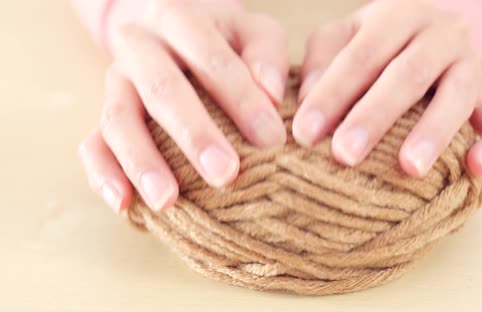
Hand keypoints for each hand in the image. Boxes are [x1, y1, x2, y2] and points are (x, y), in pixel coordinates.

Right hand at [79, 0, 288, 212]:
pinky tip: (124, 204)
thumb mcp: (251, 31)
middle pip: (161, 90)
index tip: (271, 140)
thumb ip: (266, 54)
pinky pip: (91, 144)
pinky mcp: (104, 114)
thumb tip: (272, 94)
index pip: (211, 58)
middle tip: (225, 174)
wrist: (173, 33)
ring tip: (168, 200)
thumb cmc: (223, 39)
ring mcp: (116, 82)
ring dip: (142, 163)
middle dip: (194, 135)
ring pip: (118, 121)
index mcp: (179, 19)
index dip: (242, 99)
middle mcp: (140, 47)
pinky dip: (103, 175)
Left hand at [293, 0, 481, 176]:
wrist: (423, 33)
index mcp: (397, 16)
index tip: (304, 133)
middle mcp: (439, 33)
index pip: (362, 54)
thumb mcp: (341, 37)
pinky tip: (476, 170)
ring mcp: (470, 63)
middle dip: (374, 117)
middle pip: (408, 74)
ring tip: (409, 168)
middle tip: (344, 155)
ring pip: (458, 95)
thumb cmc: (371, 44)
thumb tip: (306, 100)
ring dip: (434, 132)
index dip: (332, 93)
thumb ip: (321, 59)